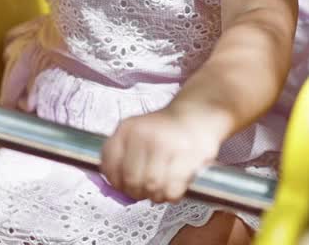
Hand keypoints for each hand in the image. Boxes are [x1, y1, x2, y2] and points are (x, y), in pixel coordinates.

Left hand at [100, 105, 231, 203]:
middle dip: (138, 192)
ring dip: (157, 195)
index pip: (109, 166)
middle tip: (146, 189)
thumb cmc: (166, 130)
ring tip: (162, 188)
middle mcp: (144, 134)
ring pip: (152, 187)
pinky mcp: (189, 156)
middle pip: (131, 180)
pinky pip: (172, 190)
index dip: (116, 182)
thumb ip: (121, 156)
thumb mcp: (137, 132)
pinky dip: (172, 194)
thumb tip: (114, 186)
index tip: (125, 184)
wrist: (198, 113)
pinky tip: (175, 186)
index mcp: (127, 128)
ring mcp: (167, 144)